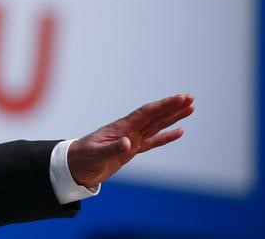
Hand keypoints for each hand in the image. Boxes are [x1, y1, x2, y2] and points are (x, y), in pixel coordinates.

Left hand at [67, 94, 193, 188]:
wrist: (74, 166)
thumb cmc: (82, 158)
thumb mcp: (97, 155)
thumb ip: (113, 149)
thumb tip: (128, 143)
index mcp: (121, 128)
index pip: (147, 113)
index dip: (164, 105)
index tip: (180, 98)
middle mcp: (128, 131)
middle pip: (155, 116)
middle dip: (172, 107)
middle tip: (190, 98)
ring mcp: (131, 139)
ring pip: (157, 126)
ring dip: (173, 117)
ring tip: (190, 109)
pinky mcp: (131, 150)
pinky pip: (153, 141)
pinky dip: (166, 136)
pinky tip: (178, 131)